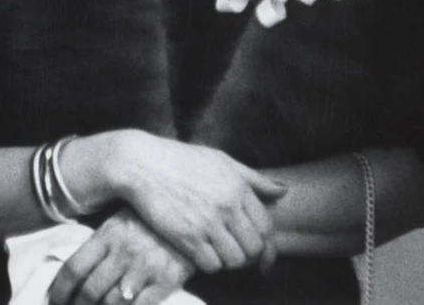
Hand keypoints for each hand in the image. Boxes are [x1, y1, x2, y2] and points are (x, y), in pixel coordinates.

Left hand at [47, 207, 193, 304]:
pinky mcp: (166, 281)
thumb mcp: (120, 221)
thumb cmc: (150, 219)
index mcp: (107, 235)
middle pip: (90, 290)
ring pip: (112, 302)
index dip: (59, 289)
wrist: (190, 214)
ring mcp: (144, 268)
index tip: (53, 300)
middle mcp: (122, 252)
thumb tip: (77, 270)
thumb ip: (100, 244)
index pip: (74, 267)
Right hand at [101, 131, 285, 273]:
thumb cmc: (179, 159)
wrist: (139, 164)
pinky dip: (209, 264)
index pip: (266, 227)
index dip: (268, 248)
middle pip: (254, 248)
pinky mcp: (186, 237)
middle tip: (236, 256)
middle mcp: (226, 206)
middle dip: (248, 257)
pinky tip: (200, 253)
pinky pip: (211, 265)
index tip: (264, 260)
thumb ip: (252, 178)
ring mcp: (207, 222)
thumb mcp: (218, 160)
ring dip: (228, 262)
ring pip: (235, 260)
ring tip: (217, 253)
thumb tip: (284, 190)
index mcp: (237, 187)